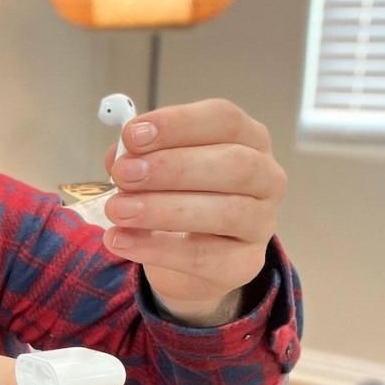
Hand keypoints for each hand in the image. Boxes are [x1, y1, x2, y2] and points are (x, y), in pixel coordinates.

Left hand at [102, 99, 285, 325]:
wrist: (191, 262)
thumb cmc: (179, 198)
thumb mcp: (158, 170)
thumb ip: (138, 157)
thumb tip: (118, 156)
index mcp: (249, 139)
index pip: (225, 120)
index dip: (178, 124)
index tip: (132, 135)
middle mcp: (266, 178)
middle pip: (234, 164)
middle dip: (173, 167)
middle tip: (123, 174)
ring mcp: (261, 223)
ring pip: (225, 212)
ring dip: (163, 209)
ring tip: (117, 210)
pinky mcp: (244, 264)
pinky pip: (202, 257)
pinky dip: (155, 249)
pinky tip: (120, 240)